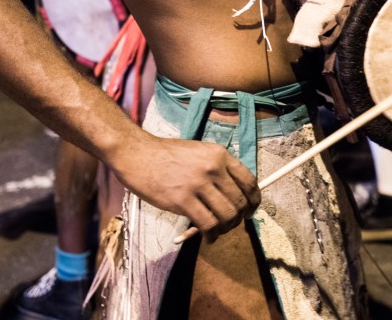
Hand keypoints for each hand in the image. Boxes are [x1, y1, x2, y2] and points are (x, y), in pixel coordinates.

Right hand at [112, 132, 260, 241]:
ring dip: (226, 228)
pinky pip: (207, 224)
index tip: (250, 210)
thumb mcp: (199, 153)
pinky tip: (207, 237)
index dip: (254, 200)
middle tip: (231, 224)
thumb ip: (218, 170)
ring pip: (227, 215)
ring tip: (218, 231)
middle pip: (240, 201)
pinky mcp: (182, 200)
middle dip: (240, 218)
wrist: (137, 154)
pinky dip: (211, 235)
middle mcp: (213, 168)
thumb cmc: (167, 155)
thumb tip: (234, 194)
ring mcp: (198, 184)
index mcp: (219, 155)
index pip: (249, 181)